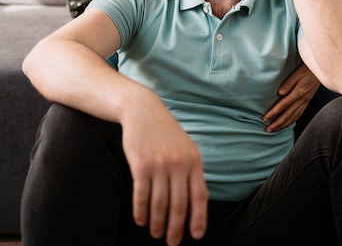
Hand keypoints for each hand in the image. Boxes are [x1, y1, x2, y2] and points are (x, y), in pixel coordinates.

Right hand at [122, 89, 208, 245]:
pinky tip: (140, 220)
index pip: (200, 196)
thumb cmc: (166, 132)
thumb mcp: (186, 147)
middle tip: (172, 243)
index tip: (196, 236)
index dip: (199, 218)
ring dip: (157, 223)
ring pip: (159, 204)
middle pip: (179, 205)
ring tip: (156, 233)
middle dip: (176, 228)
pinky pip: (141, 196)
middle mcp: (178, 163)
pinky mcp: (140, 165)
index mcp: (194, 160)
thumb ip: (192, 171)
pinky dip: (141, 212)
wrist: (143, 110)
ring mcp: (159, 164)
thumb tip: (199, 202)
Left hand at [263, 64, 319, 131]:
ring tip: (275, 129)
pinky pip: (299, 114)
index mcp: (299, 92)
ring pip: (293, 117)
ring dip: (283, 125)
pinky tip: (287, 124)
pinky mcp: (307, 102)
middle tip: (267, 129)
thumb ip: (288, 83)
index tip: (265, 118)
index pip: (283, 105)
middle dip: (277, 123)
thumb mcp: (298, 73)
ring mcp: (305, 102)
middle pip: (288, 115)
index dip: (274, 113)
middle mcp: (302, 100)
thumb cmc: (309, 69)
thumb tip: (279, 92)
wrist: (322, 71)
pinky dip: (292, 121)